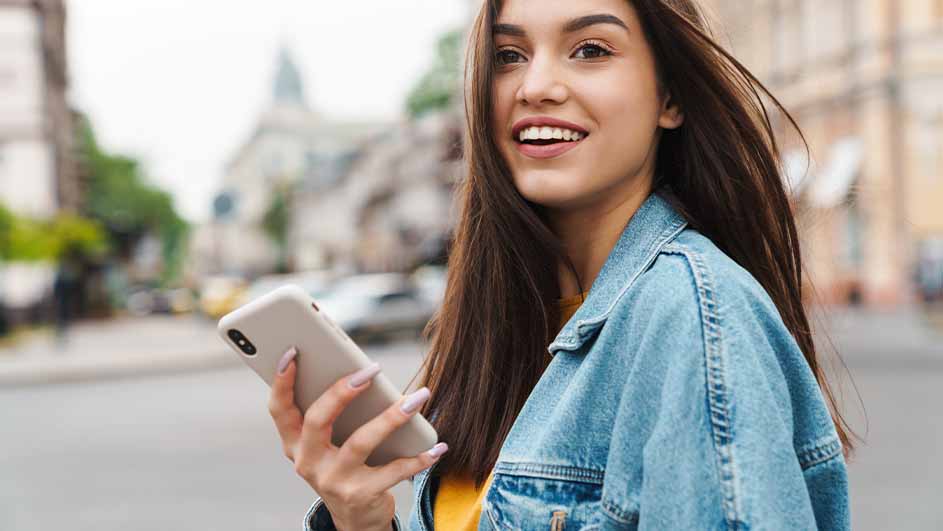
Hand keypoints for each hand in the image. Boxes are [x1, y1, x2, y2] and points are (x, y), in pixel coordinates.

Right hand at [268, 347, 447, 529]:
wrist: (355, 518)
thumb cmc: (344, 464)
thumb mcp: (330, 442)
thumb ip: (334, 411)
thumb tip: (360, 371)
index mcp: (294, 443)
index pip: (280, 410)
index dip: (282, 381)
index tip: (293, 352)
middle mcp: (308, 462)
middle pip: (317, 420)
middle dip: (342, 391)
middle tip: (371, 370)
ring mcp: (333, 481)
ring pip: (360, 442)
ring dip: (392, 417)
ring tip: (418, 397)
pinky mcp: (360, 496)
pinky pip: (393, 471)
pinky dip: (418, 458)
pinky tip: (436, 447)